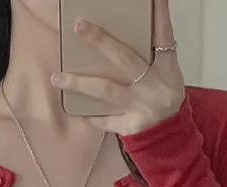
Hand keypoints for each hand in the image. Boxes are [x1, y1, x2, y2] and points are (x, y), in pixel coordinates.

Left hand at [50, 0, 184, 134]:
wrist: (170, 133)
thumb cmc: (163, 95)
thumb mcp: (167, 71)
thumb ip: (152, 49)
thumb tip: (131, 24)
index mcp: (166, 67)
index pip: (162, 35)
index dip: (159, 14)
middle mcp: (154, 85)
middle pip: (125, 59)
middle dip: (101, 42)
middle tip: (79, 26)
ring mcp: (141, 107)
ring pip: (106, 90)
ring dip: (80, 83)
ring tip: (56, 78)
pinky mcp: (130, 126)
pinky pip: (105, 120)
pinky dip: (88, 115)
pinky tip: (71, 107)